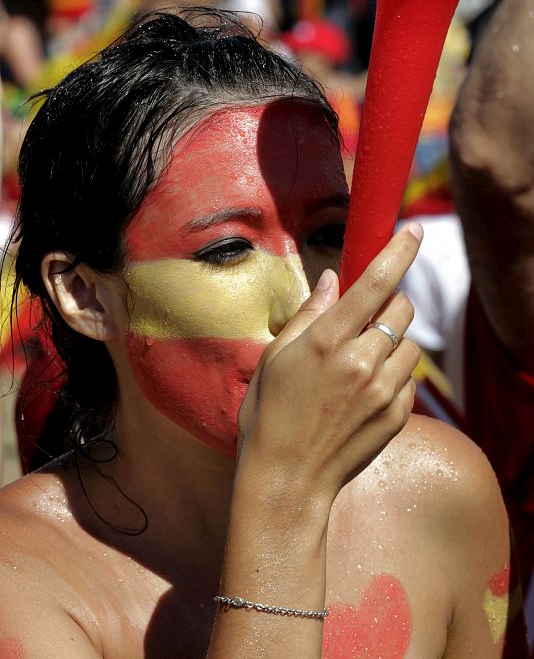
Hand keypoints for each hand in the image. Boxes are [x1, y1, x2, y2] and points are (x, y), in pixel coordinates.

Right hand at [237, 223, 422, 507]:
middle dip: (391, 303)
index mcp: (326, 341)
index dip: (399, 251)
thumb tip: (334, 278)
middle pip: (403, 309)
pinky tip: (365, 390)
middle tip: (366, 318)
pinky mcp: (396, 415)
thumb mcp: (274, 357)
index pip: (375, 283)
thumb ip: (309, 314)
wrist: (287, 480)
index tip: (415, 229)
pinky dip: (394, 373)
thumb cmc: (269, 414)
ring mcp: (383, 391)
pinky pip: (409, 378)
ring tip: (361, 362)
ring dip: (393, 341)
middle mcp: (361, 362)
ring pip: (410, 344)